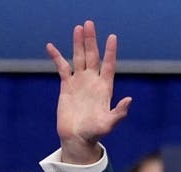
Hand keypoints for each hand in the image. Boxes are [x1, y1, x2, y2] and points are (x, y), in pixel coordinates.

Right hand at [46, 20, 132, 163]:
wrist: (78, 139)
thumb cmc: (95, 133)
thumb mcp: (109, 124)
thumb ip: (119, 113)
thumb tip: (129, 100)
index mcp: (105, 88)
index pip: (108, 65)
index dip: (110, 52)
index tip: (112, 37)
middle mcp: (93, 82)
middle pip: (92, 56)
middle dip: (91, 40)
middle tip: (89, 23)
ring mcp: (80, 82)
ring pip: (79, 58)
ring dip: (78, 43)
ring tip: (78, 28)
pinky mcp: (67, 86)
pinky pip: (62, 68)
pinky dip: (57, 57)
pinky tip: (51, 46)